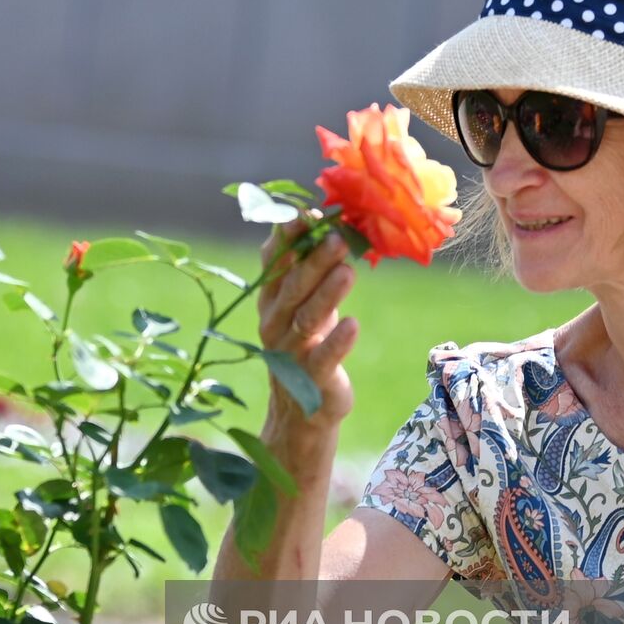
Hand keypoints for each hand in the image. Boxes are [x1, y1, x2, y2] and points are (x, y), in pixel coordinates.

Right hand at [256, 217, 358, 430]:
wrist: (301, 409)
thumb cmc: (307, 343)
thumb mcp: (303, 304)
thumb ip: (308, 268)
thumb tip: (329, 221)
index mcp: (270, 300)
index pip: (274, 263)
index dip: (288, 238)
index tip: (308, 214)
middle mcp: (274, 323)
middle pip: (293, 288)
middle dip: (314, 261)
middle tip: (337, 237)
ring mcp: (290, 352)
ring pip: (307, 319)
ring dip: (327, 294)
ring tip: (348, 272)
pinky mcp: (312, 379)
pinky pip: (324, 357)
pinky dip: (337, 342)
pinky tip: (352, 324)